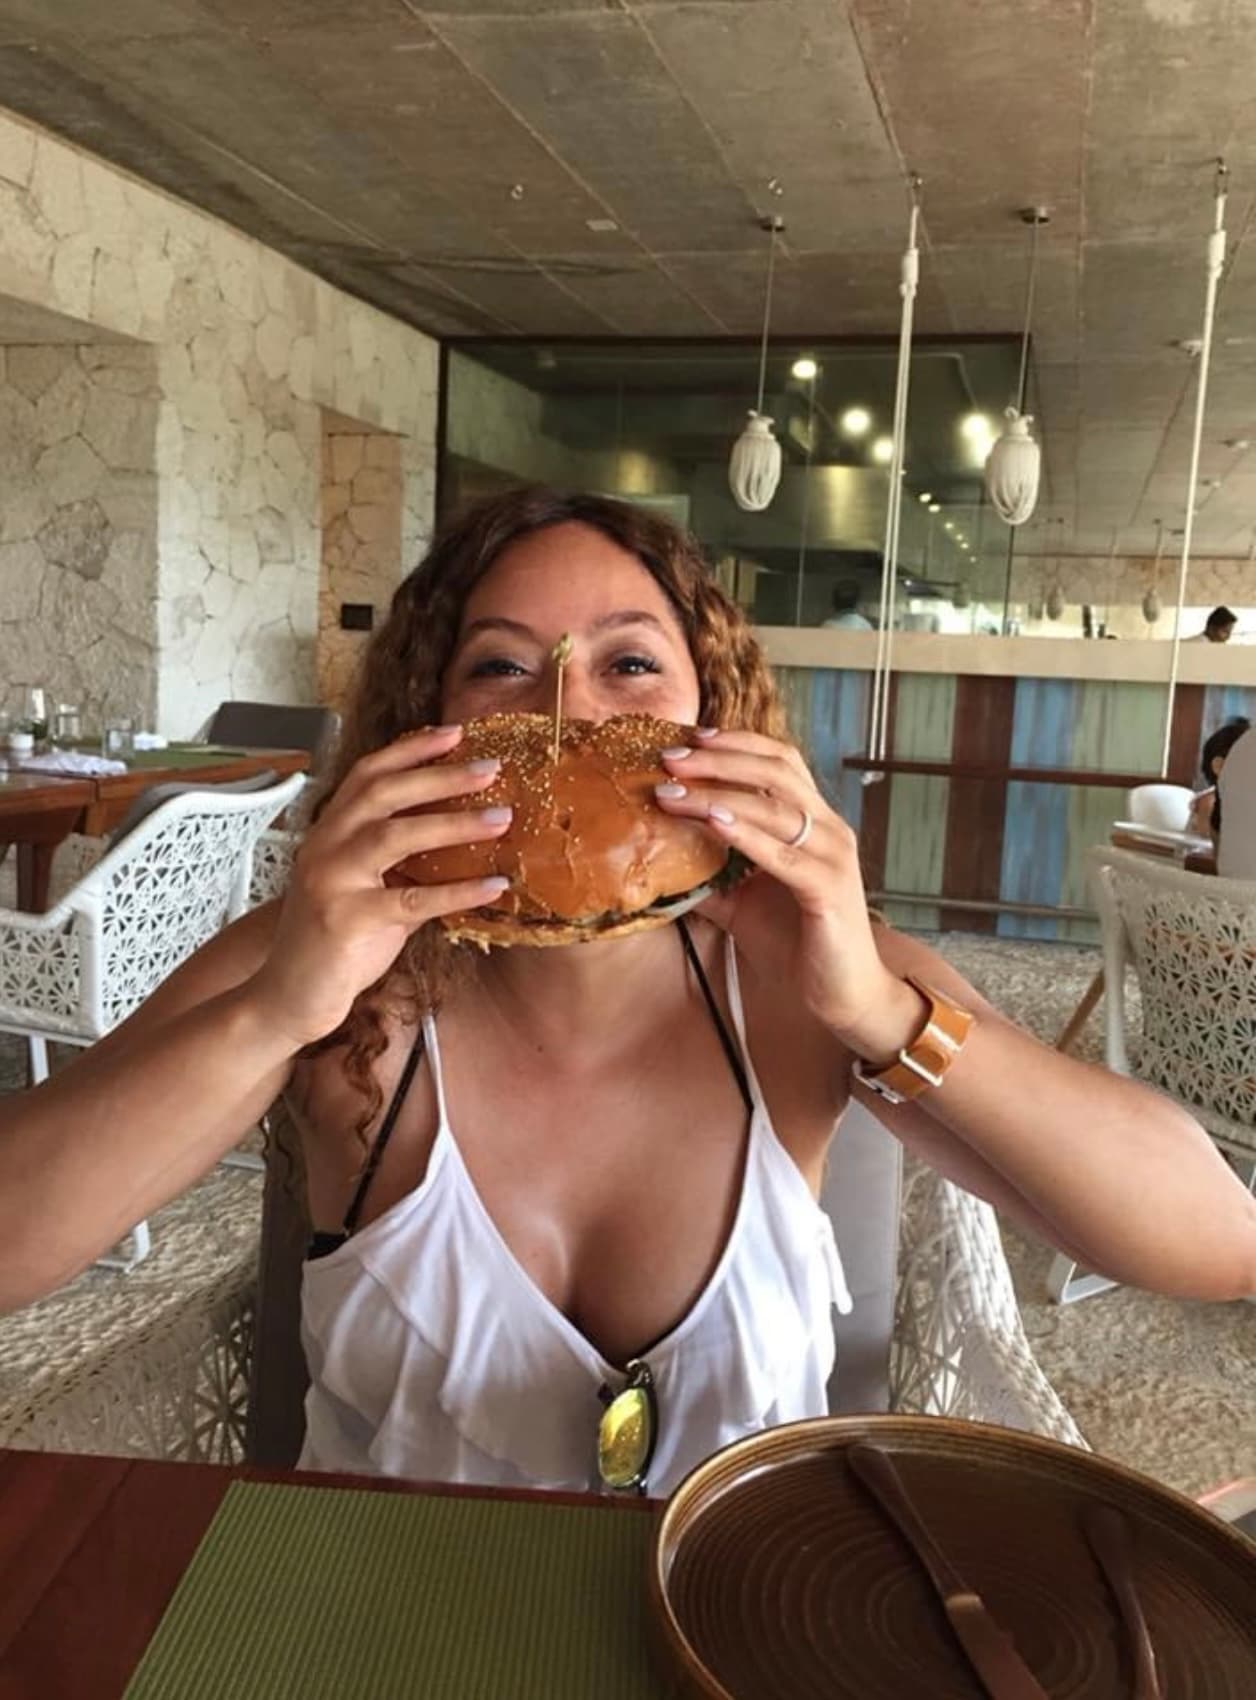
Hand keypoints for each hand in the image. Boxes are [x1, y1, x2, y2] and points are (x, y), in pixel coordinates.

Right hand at [246, 726, 511, 1048]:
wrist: (288, 996)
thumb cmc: (334, 941)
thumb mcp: (365, 887)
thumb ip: (399, 861)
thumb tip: (461, 834)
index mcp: (328, 833)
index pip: (367, 776)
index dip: (409, 751)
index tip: (453, 734)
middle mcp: (324, 848)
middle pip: (382, 794)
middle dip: (439, 776)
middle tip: (490, 767)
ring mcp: (332, 882)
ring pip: (395, 836)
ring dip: (454, 823)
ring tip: (502, 818)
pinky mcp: (348, 920)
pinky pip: (414, 899)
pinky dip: (459, 890)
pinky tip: (495, 885)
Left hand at [653, 730, 923, 1061]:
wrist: (844, 998)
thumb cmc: (798, 945)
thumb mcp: (743, 904)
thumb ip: (711, 877)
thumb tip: (659, 863)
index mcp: (813, 824)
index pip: (780, 762)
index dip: (736, 744)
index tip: (689, 739)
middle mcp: (829, 830)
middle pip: (776, 770)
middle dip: (719, 758)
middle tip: (669, 758)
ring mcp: (833, 856)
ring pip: (774, 806)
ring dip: (717, 792)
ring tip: (672, 791)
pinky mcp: (829, 889)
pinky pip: (782, 853)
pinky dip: (744, 833)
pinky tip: (711, 821)